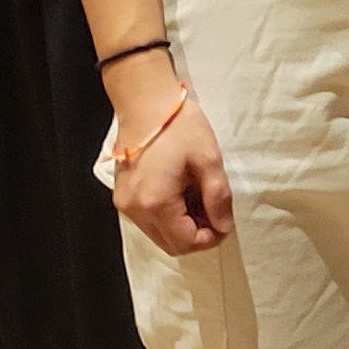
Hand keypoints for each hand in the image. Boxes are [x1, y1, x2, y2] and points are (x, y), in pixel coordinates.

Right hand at [111, 79, 232, 251]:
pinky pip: (148, 220)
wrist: (146, 103)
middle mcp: (135, 210)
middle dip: (197, 234)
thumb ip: (218, 198)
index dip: (210, 238)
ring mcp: (125, 204)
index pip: (185, 243)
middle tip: (214, 209)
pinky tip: (181, 191)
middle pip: (170, 244)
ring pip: (159, 234)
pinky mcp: (123, 196)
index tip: (225, 221)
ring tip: (198, 195)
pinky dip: (168, 215)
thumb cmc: (179, 127)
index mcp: (156, 203)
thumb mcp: (209, 161)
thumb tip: (224, 226)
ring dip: (182, 225)